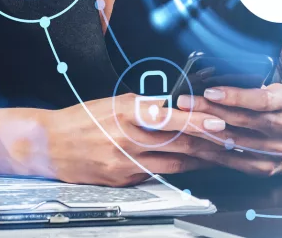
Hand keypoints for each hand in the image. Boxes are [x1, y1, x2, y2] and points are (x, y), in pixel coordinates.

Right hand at [0, 94, 229, 185]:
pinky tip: (194, 166)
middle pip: (177, 143)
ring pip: (173, 163)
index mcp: (126, 112)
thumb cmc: (82, 119)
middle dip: (209, 143)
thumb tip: (176, 106)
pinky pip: (158, 175)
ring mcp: (126, 163)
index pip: (169, 117)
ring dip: (200, 159)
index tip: (219, 121)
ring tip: (222, 154)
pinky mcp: (123, 180)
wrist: (48, 145)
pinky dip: (178, 169)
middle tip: (233, 140)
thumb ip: (145, 104)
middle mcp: (128, 138)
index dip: (197, 121)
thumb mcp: (113, 101)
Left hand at [176, 84, 281, 176]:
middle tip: (184, 102)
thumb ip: (249, 88)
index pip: (260, 100)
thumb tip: (209, 79)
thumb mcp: (272, 91)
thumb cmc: (278, 108)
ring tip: (183, 122)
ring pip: (234, 141)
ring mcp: (275, 151)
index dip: (234, 96)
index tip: (209, 90)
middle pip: (242, 120)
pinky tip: (194, 142)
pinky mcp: (266, 168)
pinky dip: (211, 151)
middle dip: (209, 110)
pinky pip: (233, 161)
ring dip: (204, 131)